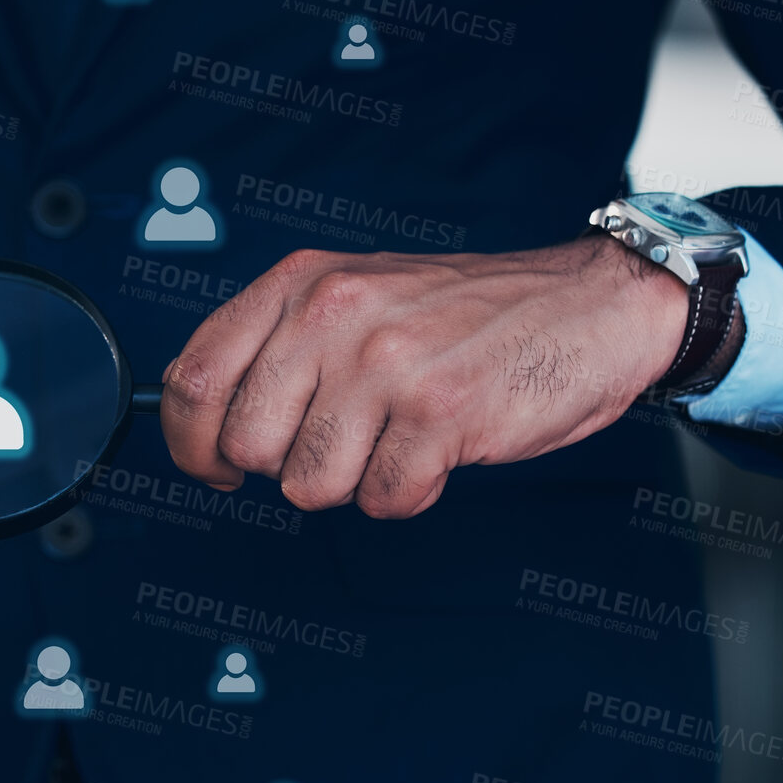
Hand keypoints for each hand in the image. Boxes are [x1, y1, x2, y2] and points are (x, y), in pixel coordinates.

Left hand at [159, 238, 689, 517]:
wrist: (589, 305)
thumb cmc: (469, 313)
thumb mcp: (357, 294)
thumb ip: (282, 344)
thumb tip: (208, 424)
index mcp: (301, 283)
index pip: (194, 378)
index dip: (192, 442)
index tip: (215, 466)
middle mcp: (334, 315)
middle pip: (246, 445)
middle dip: (288, 465)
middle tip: (341, 444)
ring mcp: (386, 365)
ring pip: (309, 484)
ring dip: (355, 480)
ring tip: (398, 435)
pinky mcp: (440, 415)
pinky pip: (382, 499)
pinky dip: (409, 490)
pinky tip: (439, 447)